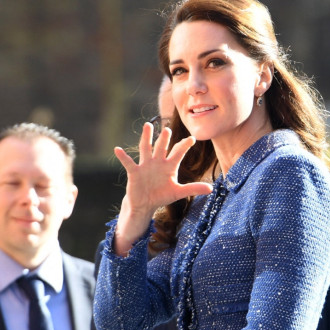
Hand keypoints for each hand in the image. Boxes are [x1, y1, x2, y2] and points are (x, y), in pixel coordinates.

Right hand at [113, 123, 212, 254]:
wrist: (145, 204)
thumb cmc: (162, 196)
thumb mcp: (178, 192)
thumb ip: (193, 188)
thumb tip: (211, 188)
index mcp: (169, 166)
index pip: (178, 153)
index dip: (184, 146)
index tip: (192, 138)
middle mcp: (158, 162)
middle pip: (162, 147)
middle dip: (164, 138)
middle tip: (167, 129)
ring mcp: (145, 165)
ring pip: (146, 148)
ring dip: (146, 137)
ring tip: (147, 125)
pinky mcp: (134, 172)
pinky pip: (128, 162)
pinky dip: (123, 156)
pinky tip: (118, 149)